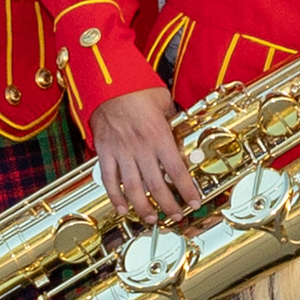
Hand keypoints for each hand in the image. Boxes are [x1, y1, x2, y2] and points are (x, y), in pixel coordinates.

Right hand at [93, 87, 203, 222]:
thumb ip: (171, 120)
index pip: (177, 171)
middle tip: (176, 216)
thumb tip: (179, 130)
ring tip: (152, 218)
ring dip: (143, 207)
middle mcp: (141, 148)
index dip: (187, 191)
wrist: (107, 81)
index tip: (194, 203)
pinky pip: (109, 179)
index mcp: (159, 136)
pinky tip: (121, 208)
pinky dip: (115, 196)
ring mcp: (121, 152)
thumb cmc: (136, 87)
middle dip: (169, 205)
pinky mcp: (105, 151)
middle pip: (157, 186)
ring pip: (133, 188)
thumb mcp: (163, 101)